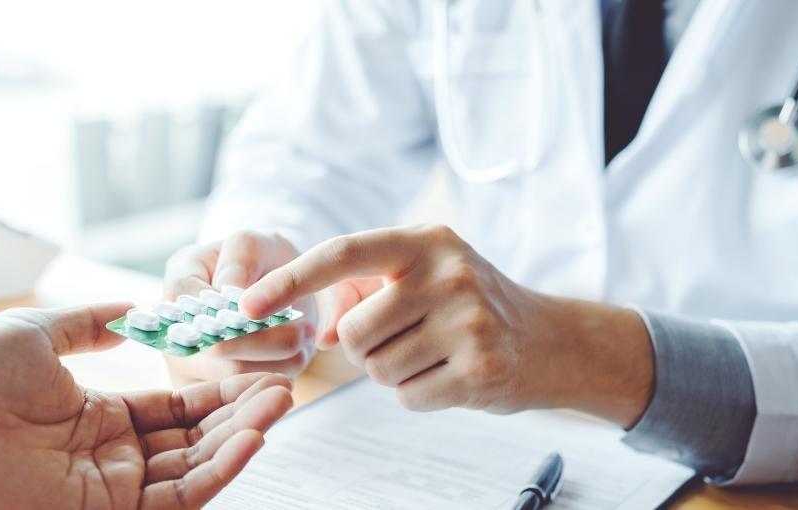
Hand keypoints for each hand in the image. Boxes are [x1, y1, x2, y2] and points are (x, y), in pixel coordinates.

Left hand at [0, 303, 293, 508]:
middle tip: (283, 387)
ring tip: (279, 402)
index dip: (216, 389)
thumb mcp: (32, 335)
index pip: (175, 406)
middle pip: (195, 436)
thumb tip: (134, 308)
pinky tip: (251, 438)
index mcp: (97, 418)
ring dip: (241, 435)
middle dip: (240, 411)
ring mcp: (115, 489)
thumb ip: (87, 323)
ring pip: (196, 465)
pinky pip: (181, 495)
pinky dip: (220, 470)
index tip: (254, 370)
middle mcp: (113, 457)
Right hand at [162, 232, 316, 385]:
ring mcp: (190, 367)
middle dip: (264, 341)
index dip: (232, 312)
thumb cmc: (261, 261)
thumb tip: (229, 288)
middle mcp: (174, 331)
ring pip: (236, 377)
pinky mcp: (214, 392)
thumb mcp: (256, 242)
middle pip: (216, 350)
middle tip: (302, 331)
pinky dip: (277, 378)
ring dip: (277, 361)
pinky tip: (295, 359)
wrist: (275, 290)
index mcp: (178, 285)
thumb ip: (241, 256)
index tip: (268, 308)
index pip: (192, 305)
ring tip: (303, 340)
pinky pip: (247, 395)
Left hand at [240, 224, 653, 425]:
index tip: (246, 304)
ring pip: (377, 370)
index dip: (290, 279)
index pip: (343, 253)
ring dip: (394, 372)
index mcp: (427, 241)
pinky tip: (451, 374)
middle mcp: (448, 273)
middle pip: (354, 332)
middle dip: (365, 348)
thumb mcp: (424, 277)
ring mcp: (468, 321)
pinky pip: (407, 398)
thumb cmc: (472, 305)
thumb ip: (366, 292)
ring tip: (434, 353)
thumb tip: (317, 332)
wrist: (551, 340)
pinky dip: (419, 395)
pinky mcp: (480, 368)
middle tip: (405, 339)